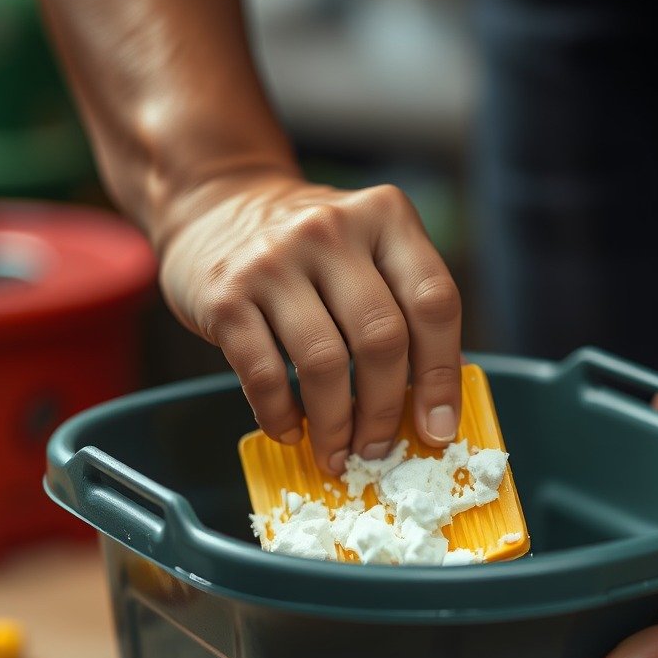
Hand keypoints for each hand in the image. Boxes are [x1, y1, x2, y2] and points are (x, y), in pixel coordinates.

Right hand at [157, 170, 462, 472]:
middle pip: (381, 338)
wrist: (216, 204)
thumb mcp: (366, 251)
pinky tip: (291, 431)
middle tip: (378, 449)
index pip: (433, 302)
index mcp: (386, 217)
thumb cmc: (308, 250)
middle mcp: (332, 230)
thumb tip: (430, 405)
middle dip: (384, 410)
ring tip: (337, 453)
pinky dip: (281, 415)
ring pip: (324, 363)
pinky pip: (264, 374)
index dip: (441, 376)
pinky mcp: (226, 295)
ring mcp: (275, 260)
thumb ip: (402, 308)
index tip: (438, 428)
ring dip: (335, 424)